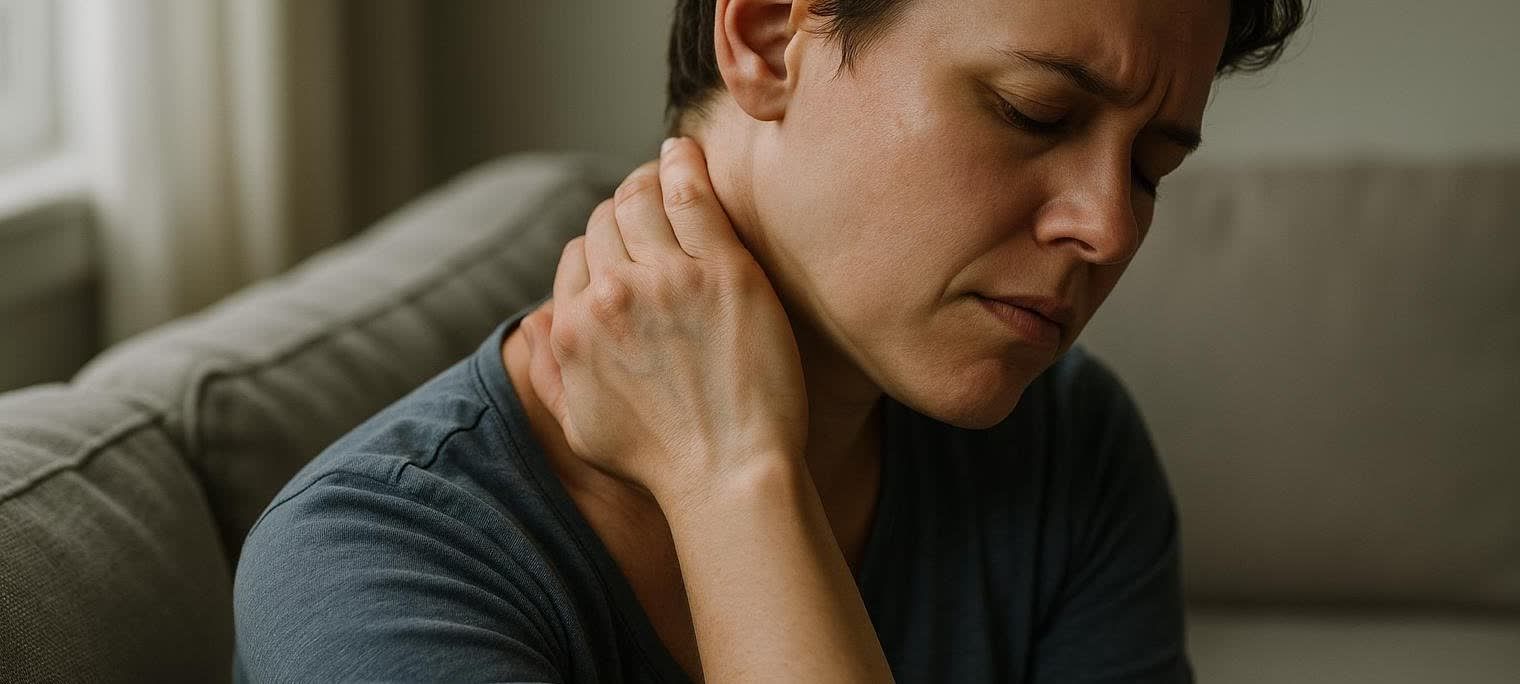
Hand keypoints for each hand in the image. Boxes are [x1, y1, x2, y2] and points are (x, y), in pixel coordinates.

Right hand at [520, 137, 807, 507]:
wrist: (730, 473)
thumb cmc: (661, 462)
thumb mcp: (581, 428)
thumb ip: (549, 372)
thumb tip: (531, 324)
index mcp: (573, 327)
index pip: (576, 254)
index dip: (600, 245)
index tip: (624, 242)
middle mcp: (611, 294)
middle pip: (605, 221)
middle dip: (623, 208)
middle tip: (647, 200)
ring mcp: (667, 278)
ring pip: (641, 198)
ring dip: (648, 179)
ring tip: (664, 169)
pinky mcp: (722, 269)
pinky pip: (691, 194)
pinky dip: (682, 164)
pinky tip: (682, 152)